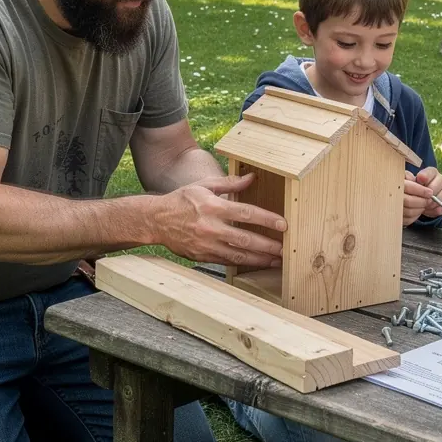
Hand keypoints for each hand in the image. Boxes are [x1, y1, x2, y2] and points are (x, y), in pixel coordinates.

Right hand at [150, 173, 286, 267]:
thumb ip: (230, 182)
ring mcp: (206, 245)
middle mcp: (210, 227)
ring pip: (238, 255)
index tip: (283, 225)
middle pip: (245, 238)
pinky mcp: (202, 257)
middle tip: (286, 249)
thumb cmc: (181, 200)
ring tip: (277, 260)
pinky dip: (244, 263)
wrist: (155, 220)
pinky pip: (227, 261)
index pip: (246, 213)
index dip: (267, 220)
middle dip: (268, 245)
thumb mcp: (204, 185)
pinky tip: (257, 263)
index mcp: (212, 206)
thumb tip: (252, 177)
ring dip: (260, 259)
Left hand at [402, 167, 441, 225]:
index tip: (418, 182)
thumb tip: (408, 178)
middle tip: (419, 199)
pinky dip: (434, 210)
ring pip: (440, 198)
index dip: (422, 178)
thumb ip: (409, 178)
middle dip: (426, 195)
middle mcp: (441, 179)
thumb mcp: (411, 181)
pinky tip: (428, 210)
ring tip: (422, 206)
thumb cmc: (416, 187)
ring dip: (430, 204)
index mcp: (432, 172)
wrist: (423, 198)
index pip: (429, 173)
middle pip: (434, 187)